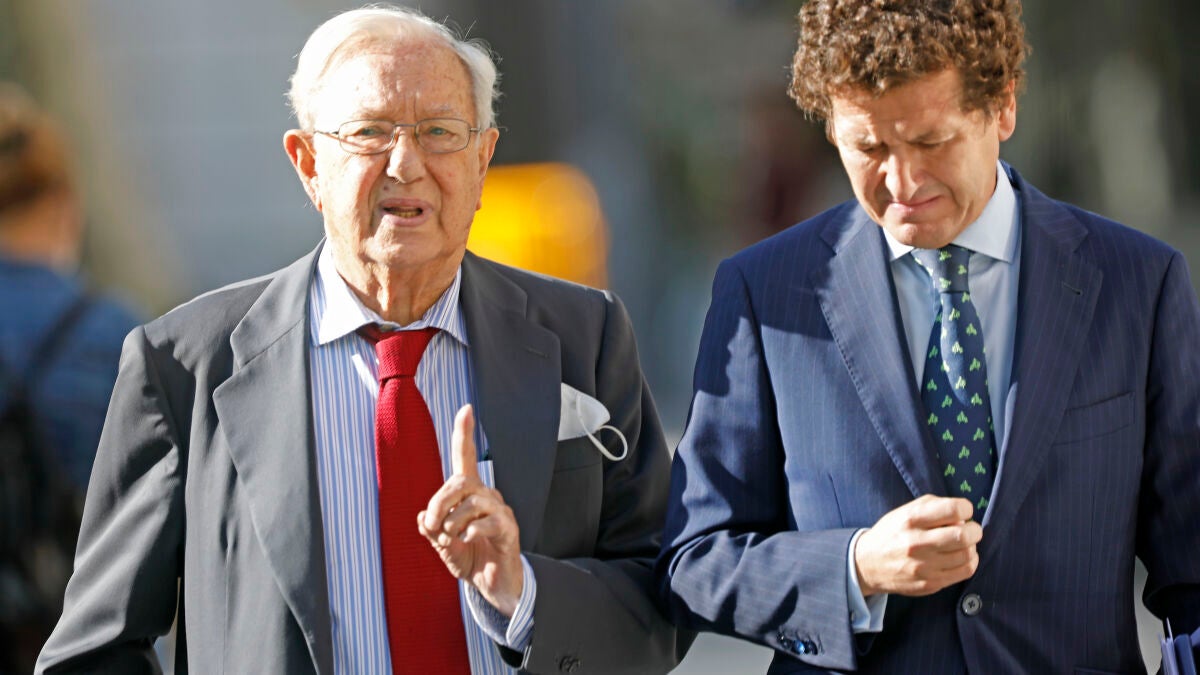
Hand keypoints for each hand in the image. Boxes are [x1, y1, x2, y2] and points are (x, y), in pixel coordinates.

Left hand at [418, 404, 523, 615]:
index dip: (464, 433)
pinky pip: (485, 523)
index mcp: (469, 493)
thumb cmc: (470, 558)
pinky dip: (469, 534)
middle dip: (438, 503)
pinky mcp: (509, 529)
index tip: (466, 408)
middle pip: (459, 482)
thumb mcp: (441, 546)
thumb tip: (420, 518)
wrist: (493, 585)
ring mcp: (500, 511)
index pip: (467, 457)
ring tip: (450, 541)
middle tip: (431, 525)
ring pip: (470, 504)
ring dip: (452, 525)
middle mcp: (486, 495)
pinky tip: (467, 542)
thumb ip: (429, 530)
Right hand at [853, 494, 980, 596]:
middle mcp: (916, 542)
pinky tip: (962, 557)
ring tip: (963, 544)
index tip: (963, 511)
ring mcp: (923, 566)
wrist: (868, 564)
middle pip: (963, 535)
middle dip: (974, 530)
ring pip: (967, 555)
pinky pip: (964, 572)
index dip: (966, 508)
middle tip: (970, 529)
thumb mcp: (906, 510)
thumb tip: (963, 517)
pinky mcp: (929, 584)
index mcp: (911, 519)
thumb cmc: (892, 533)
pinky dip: (970, 562)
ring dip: (971, 546)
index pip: (953, 510)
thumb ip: (935, 506)